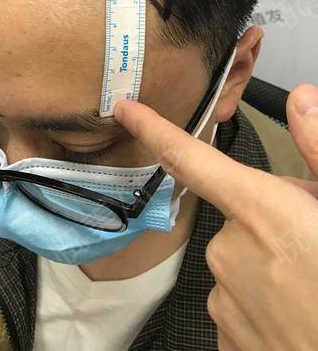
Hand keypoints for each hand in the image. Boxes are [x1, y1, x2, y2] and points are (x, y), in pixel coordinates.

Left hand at [114, 84, 317, 349]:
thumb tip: (300, 98)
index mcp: (261, 213)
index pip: (191, 158)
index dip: (153, 129)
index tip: (125, 109)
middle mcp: (229, 252)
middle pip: (236, 216)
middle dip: (270, 221)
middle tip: (313, 242)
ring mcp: (225, 302)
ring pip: (240, 262)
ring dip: (269, 266)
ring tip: (312, 284)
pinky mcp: (227, 340)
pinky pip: (238, 304)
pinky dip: (263, 304)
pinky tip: (295, 314)